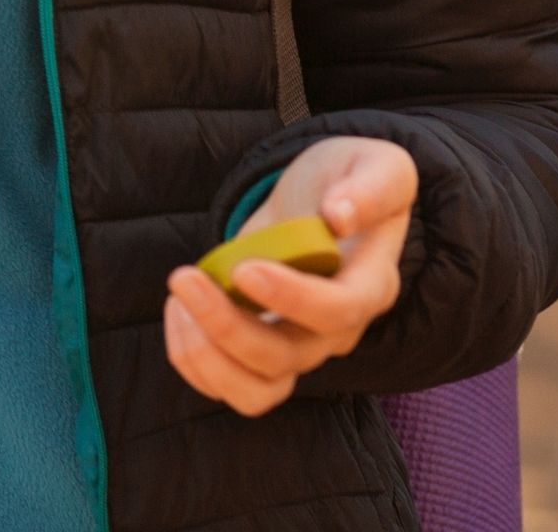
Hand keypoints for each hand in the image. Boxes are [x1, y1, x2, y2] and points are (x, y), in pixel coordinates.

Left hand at [163, 135, 416, 416]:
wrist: (329, 200)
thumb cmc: (353, 180)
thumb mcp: (379, 165)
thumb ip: (370, 188)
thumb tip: (339, 216)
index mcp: (370, 285)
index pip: (338, 311)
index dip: (291, 298)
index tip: (243, 267)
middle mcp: (335, 329)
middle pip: (285, 360)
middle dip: (226, 326)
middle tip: (184, 277)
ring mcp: (298, 346)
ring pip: (256, 391)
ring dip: (205, 355)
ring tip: (180, 299)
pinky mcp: (261, 349)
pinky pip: (226, 383)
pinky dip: (191, 357)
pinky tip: (179, 308)